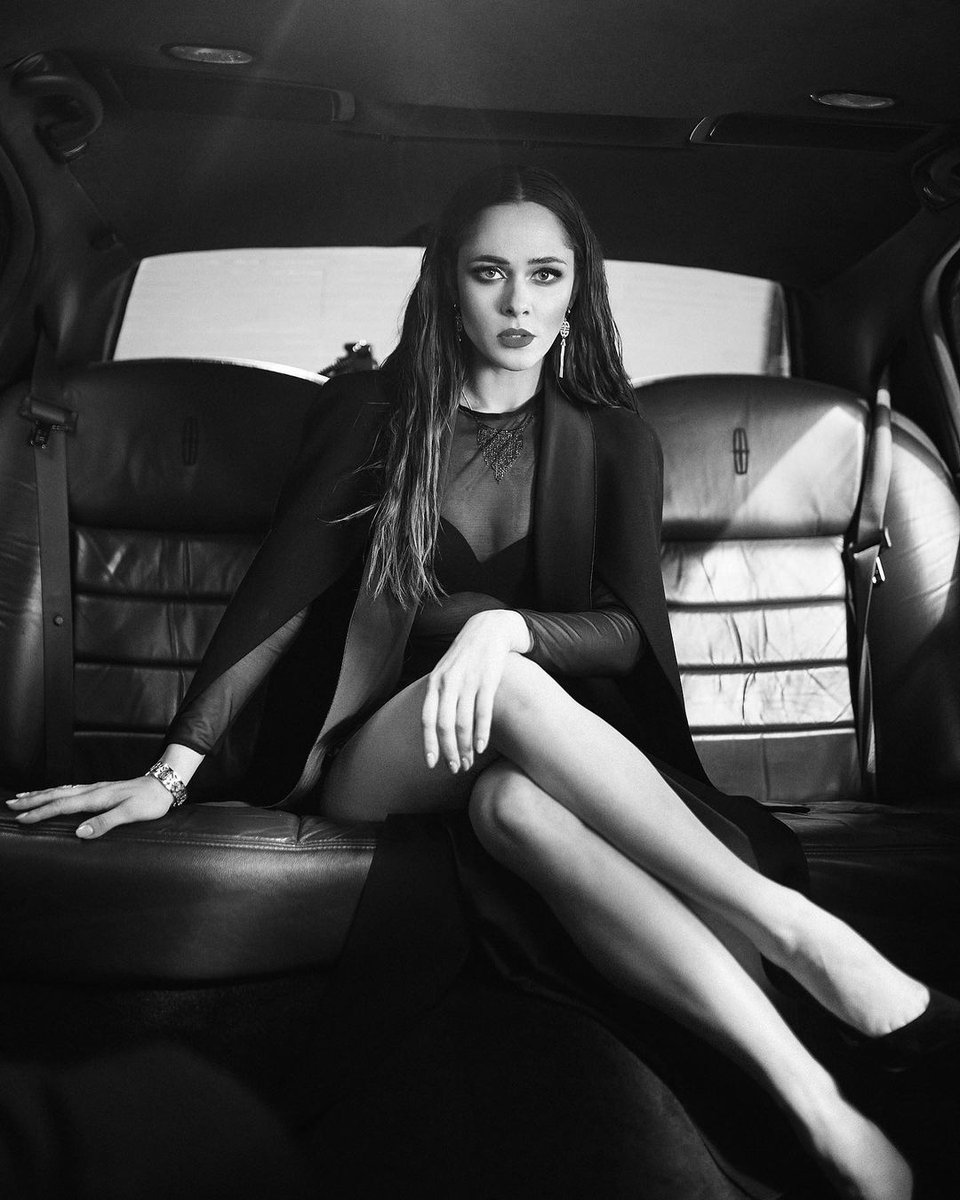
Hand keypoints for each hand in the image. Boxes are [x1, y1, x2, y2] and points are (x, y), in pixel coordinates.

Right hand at [6, 776, 174, 838]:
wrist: (164, 785)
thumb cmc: (149, 802)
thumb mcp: (130, 814)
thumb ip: (106, 823)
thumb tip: (80, 832)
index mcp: (97, 798)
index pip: (62, 806)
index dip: (41, 813)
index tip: (21, 819)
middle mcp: (93, 791)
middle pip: (56, 795)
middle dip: (32, 800)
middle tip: (10, 804)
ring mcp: (95, 789)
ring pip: (61, 791)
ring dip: (40, 794)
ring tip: (22, 797)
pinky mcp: (100, 789)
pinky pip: (71, 790)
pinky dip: (55, 792)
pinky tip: (51, 793)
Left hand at [421, 609, 530, 773]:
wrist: (489, 629)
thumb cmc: (466, 656)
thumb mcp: (445, 671)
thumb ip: (438, 695)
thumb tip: (433, 726)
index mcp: (435, 682)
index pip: (427, 719)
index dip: (429, 743)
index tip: (432, 764)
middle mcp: (449, 683)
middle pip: (444, 725)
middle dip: (449, 750)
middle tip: (454, 768)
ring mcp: (468, 681)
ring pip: (464, 722)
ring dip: (465, 746)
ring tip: (467, 762)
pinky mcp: (488, 680)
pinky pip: (483, 712)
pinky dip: (481, 733)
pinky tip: (481, 747)